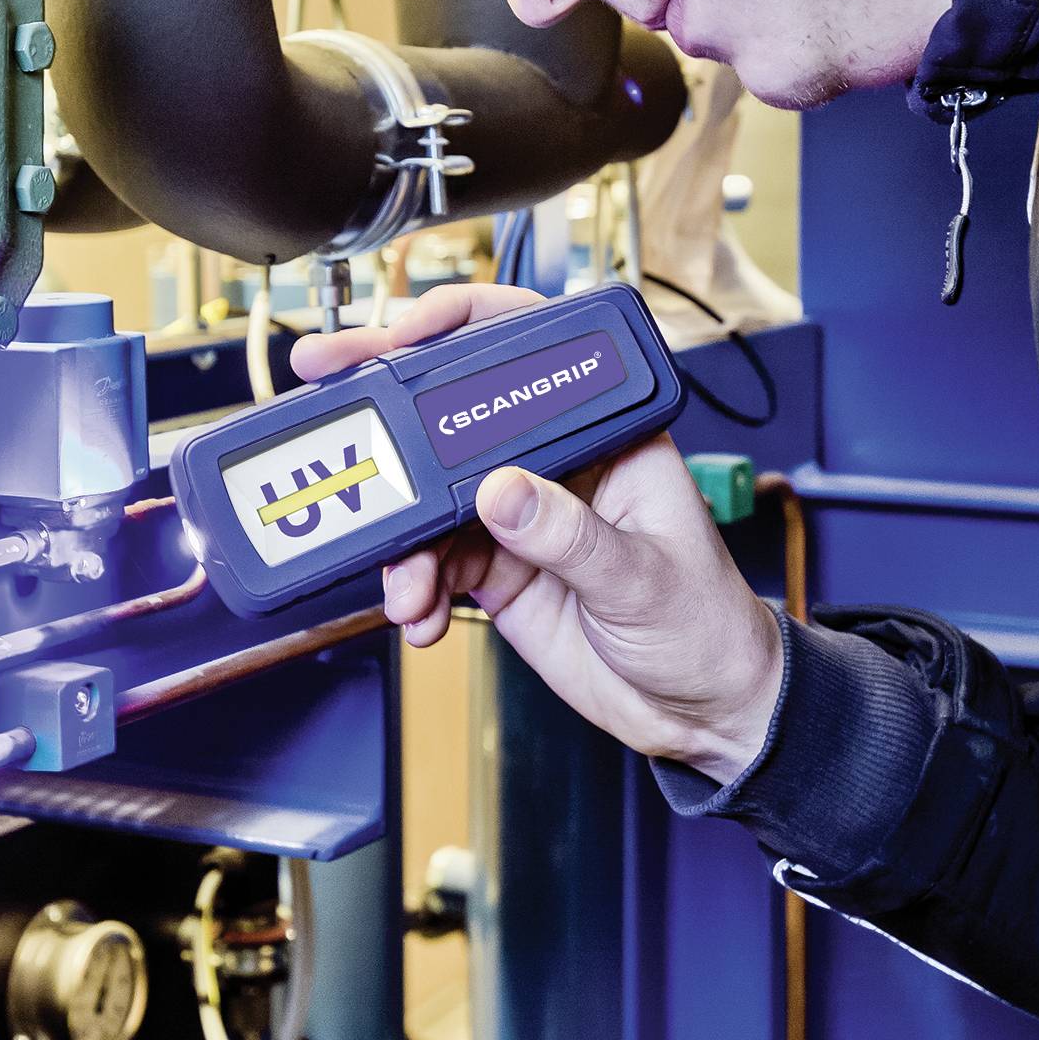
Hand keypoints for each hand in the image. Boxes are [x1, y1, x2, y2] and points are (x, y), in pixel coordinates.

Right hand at [290, 284, 783, 782]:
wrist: (699, 713)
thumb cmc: (706, 625)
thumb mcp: (644, 578)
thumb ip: (570, 536)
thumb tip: (501, 492)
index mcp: (607, 434)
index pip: (531, 350)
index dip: (465, 326)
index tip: (408, 334)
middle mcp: (555, 463)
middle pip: (458, 415)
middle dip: (390, 412)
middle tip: (332, 408)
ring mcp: (519, 515)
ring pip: (432, 500)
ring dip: (403, 542)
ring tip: (405, 586)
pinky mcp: (495, 568)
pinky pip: (431, 564)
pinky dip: (413, 588)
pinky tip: (418, 614)